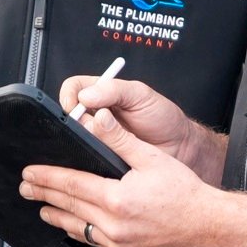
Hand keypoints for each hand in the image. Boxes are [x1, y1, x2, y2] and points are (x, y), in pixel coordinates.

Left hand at [21, 107, 216, 246]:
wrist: (208, 226)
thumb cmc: (185, 192)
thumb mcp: (151, 158)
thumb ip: (120, 139)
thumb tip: (98, 119)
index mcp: (117, 199)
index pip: (71, 185)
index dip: (47, 177)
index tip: (30, 172)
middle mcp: (113, 225)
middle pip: (68, 206)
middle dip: (44, 195)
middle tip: (25, 187)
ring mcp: (118, 243)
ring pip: (78, 228)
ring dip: (57, 216)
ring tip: (41, 208)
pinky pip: (93, 242)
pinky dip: (78, 232)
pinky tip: (73, 227)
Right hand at [58, 76, 225, 181]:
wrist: (179, 147)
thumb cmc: (163, 117)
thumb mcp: (141, 95)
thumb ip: (114, 90)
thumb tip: (86, 95)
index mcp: (101, 93)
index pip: (73, 88)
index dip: (69, 96)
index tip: (75, 106)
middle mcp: (95, 115)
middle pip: (67, 114)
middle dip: (71, 121)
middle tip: (87, 128)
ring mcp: (96, 137)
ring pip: (73, 137)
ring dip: (80, 140)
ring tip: (98, 143)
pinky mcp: (100, 157)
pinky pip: (84, 157)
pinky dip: (87, 157)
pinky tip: (99, 156)